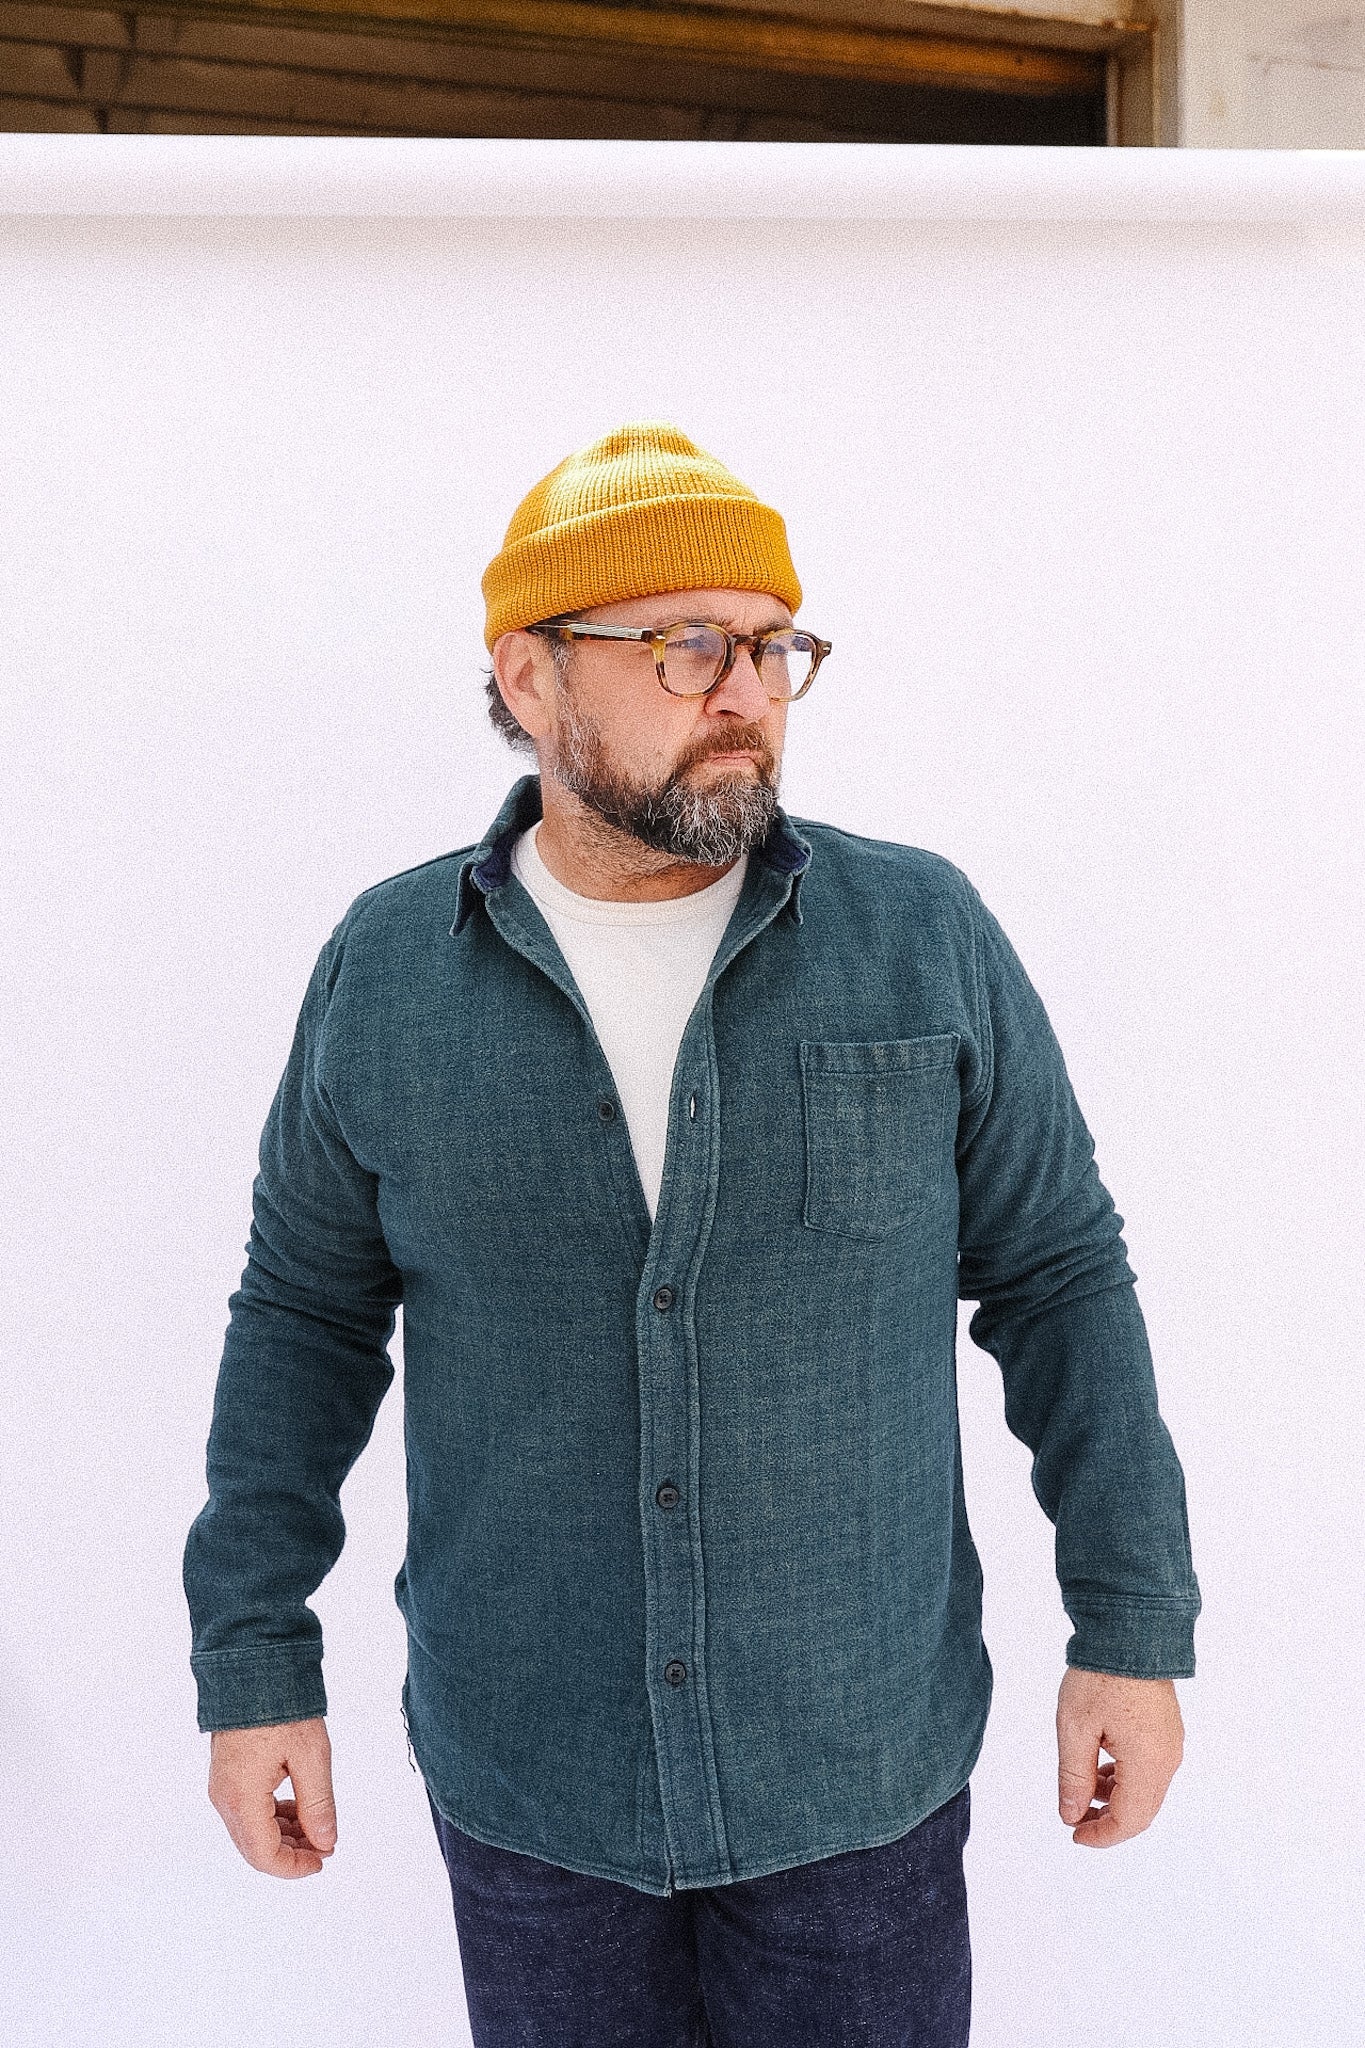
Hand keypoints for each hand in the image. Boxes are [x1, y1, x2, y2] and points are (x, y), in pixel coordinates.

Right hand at [208, 1715, 336, 1877]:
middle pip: (255, 1848)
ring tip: (317, 1824)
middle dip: (292, 1853)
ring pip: (251, 1831)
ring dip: (284, 1836)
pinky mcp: (227, 1775)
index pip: (265, 1855)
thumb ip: (318, 1804)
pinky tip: (297, 1807)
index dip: (295, 1866)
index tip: (324, 1858)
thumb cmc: (282, 1706)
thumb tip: (326, 1841)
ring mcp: (222, 1787)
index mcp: (242, 1797)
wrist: (252, 1666)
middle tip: (325, 1843)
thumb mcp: (311, 1755)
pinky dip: (272, 1817)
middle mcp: (225, 1798)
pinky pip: (247, 1811)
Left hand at [1056, 1667, 1183, 1848]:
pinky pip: (1150, 1768)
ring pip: (1146, 1790)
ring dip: (1116, 1798)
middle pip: (1142, 1810)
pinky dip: (1126, 1777)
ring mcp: (1171, 1743)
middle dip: (1108, 1820)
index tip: (1074, 1834)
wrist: (1130, 1631)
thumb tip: (1071, 1813)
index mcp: (1149, 1764)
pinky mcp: (1167, 1729)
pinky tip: (1101, 1765)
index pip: (1129, 1821)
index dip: (1101, 1836)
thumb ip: (1073, 1776)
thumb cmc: (1100, 1676)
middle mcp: (1168, 1759)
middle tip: (1075, 1817)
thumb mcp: (1075, 1728)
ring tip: (1083, 1787)